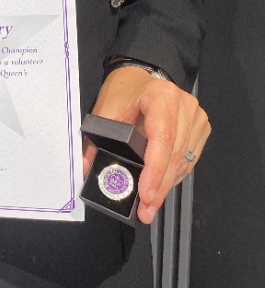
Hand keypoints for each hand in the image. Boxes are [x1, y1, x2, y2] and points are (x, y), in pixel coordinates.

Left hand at [82, 66, 210, 223]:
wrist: (138, 77)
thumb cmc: (122, 93)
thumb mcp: (105, 112)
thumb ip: (96, 141)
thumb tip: (87, 170)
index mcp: (161, 97)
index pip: (162, 139)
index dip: (155, 170)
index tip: (145, 195)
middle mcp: (184, 105)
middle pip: (175, 155)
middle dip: (159, 187)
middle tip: (146, 210)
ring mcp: (196, 116)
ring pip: (184, 162)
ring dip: (167, 185)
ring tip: (150, 204)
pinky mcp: (200, 126)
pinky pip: (190, 159)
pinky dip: (174, 176)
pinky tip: (161, 186)